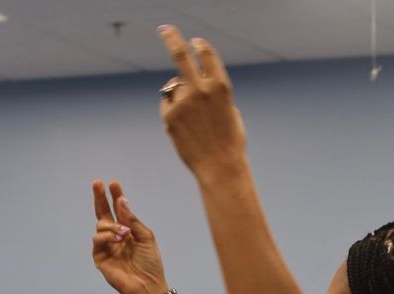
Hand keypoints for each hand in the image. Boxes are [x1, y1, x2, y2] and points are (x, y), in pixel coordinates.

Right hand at [91, 180, 169, 293]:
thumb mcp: (146, 236)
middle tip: (97, 183)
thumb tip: (121, 201)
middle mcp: (115, 236)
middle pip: (103, 213)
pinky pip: (97, 239)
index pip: (118, 210)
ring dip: (112, 226)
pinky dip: (106, 236)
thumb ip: (132, 219)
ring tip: (125, 233)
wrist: (146, 285)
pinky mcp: (100, 257)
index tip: (113, 183)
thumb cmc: (150, 263)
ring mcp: (106, 246)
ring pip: (100, 225)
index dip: (115, 196)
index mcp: (127, 230)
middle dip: (100, 198)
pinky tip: (118, 240)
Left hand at [155, 26, 247, 182]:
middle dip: (172, 39)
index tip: (193, 40)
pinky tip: (183, 128)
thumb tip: (195, 84)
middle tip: (164, 29)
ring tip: (191, 119)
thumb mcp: (229, 110)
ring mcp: (183, 102)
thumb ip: (213, 92)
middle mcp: (200, 89)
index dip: (199, 46)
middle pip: (180, 56)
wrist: (219, 166)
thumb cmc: (229, 140)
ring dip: (178, 95)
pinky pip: (167, 104)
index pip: (206, 54)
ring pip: (173, 88)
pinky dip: (171, 111)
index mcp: (220, 85)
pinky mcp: (170, 116)